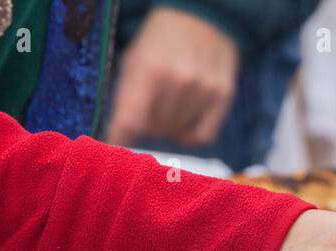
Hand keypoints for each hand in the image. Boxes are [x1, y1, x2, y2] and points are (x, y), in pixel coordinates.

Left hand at [105, 8, 239, 147]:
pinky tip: (186, 121)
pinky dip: (190, 135)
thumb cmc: (160, 42)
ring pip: (178, 134)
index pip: (130, 121)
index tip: (112, 150)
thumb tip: (120, 137)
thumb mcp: (134, 60)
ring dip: (170, 126)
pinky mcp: (223, 94)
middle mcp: (179, 80)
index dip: (119, 140)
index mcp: (149, 69)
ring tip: (170, 103)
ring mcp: (203, 88)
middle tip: (149, 108)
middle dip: (147, 125)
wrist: (200, 16)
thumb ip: (126, 98)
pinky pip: (202, 136)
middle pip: (154, 130)